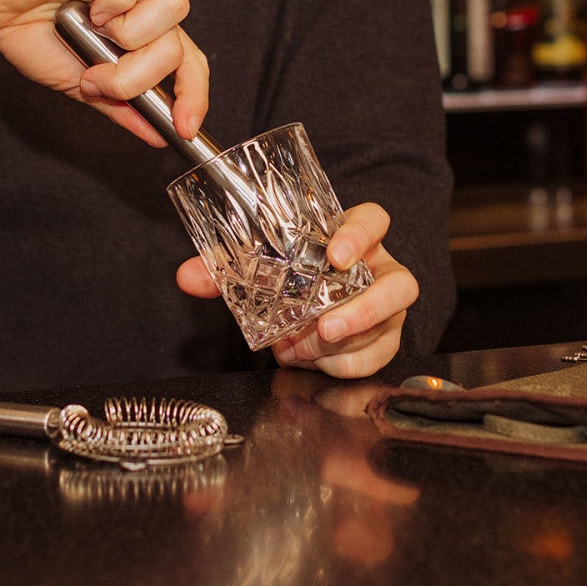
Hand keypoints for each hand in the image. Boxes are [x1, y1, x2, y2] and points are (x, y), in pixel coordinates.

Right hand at [0, 0, 207, 145]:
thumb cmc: (32, 36)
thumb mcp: (78, 85)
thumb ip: (118, 104)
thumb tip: (159, 134)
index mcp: (144, 37)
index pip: (189, 64)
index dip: (194, 96)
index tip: (183, 128)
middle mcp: (144, 6)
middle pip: (179, 45)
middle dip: (138, 76)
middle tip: (95, 79)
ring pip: (173, 6)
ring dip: (132, 36)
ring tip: (94, 35)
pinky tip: (91, 8)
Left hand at [176, 202, 418, 377]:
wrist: (314, 298)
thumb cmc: (294, 271)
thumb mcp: (262, 264)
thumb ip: (224, 268)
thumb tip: (187, 277)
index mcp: (353, 235)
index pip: (373, 221)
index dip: (360, 236)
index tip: (336, 255)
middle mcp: (380, 269)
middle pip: (399, 284)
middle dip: (364, 309)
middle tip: (324, 325)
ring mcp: (388, 306)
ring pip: (387, 325)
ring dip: (342, 344)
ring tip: (298, 347)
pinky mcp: (386, 338)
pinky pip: (377, 357)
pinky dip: (342, 365)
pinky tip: (310, 360)